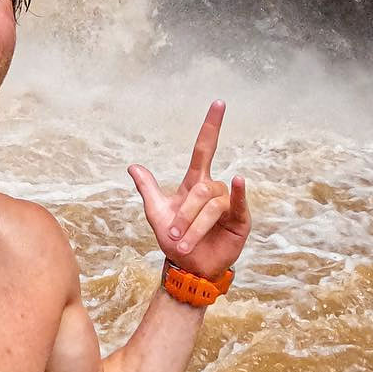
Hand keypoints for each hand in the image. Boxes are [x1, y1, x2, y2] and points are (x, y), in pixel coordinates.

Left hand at [127, 100, 249, 280]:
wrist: (187, 268)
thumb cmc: (174, 240)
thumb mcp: (157, 213)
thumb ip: (148, 189)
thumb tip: (132, 166)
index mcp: (195, 184)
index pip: (204, 148)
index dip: (211, 126)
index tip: (219, 103)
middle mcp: (214, 190)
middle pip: (202, 189)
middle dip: (185, 214)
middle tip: (173, 235)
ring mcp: (228, 205)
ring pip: (212, 204)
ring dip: (194, 226)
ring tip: (183, 244)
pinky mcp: (240, 220)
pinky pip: (238, 203)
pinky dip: (240, 192)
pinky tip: (240, 180)